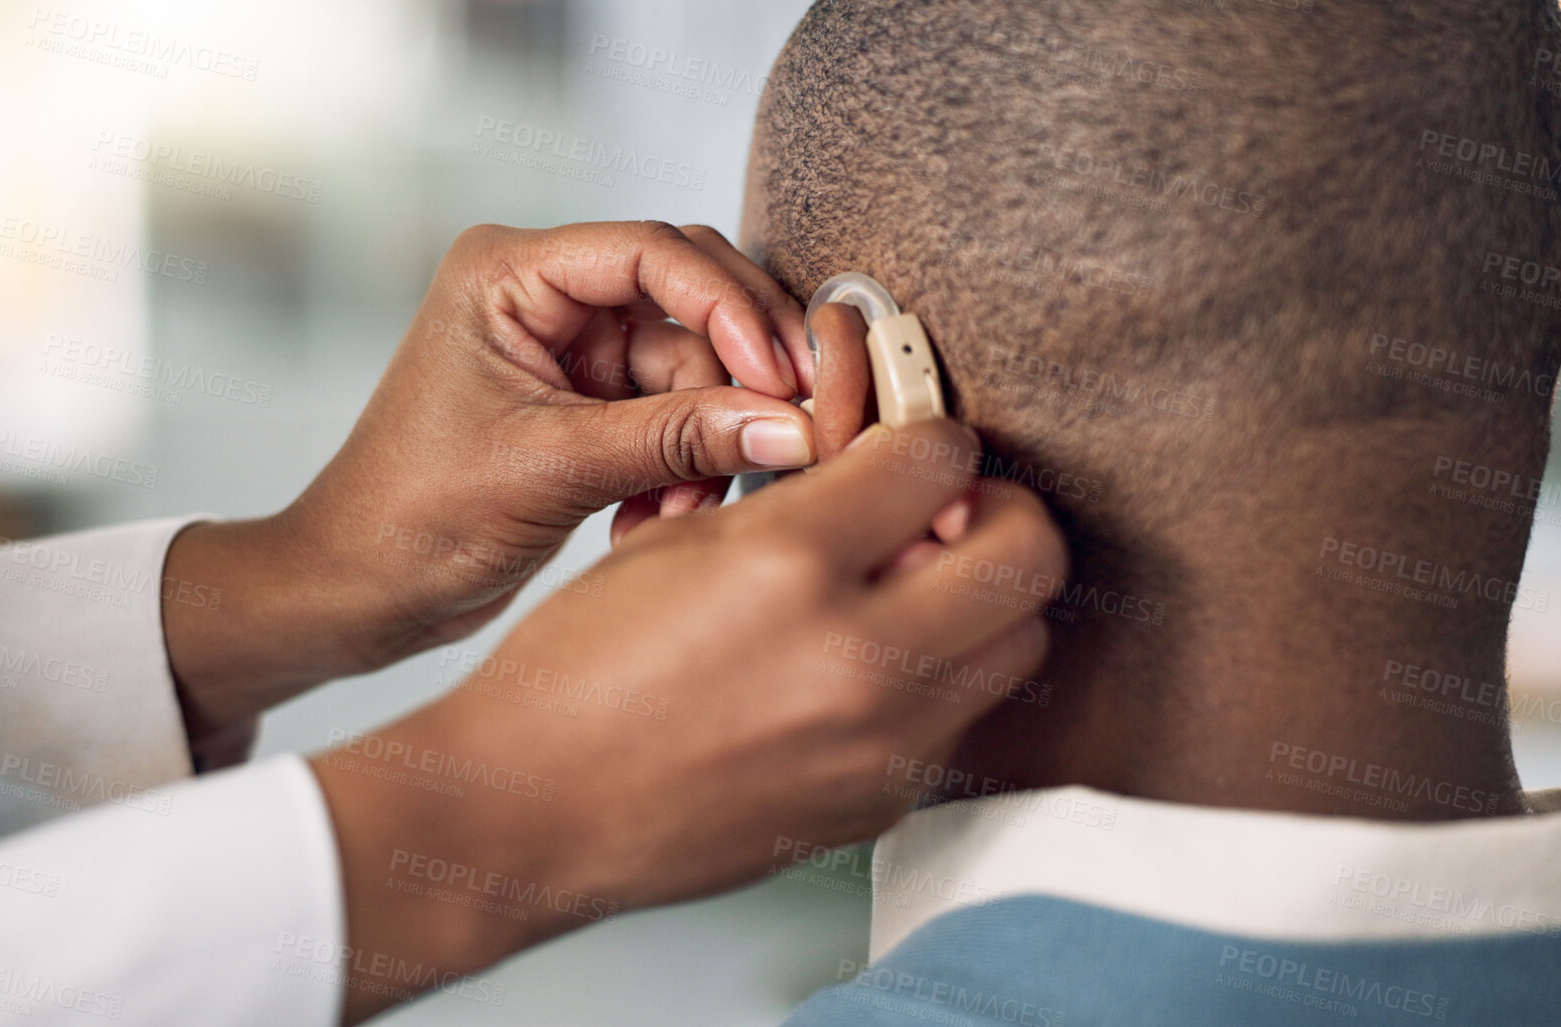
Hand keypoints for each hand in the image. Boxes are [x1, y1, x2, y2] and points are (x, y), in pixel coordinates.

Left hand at [163, 222, 819, 754]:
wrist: (360, 594)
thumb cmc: (412, 517)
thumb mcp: (553, 470)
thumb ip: (676, 441)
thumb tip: (791, 427)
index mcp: (509, 273)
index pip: (653, 252)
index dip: (729, 309)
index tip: (781, 377)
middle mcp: (544, 298)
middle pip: (689, 301)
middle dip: (735, 375)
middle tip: (790, 431)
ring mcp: (568, 354)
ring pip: (691, 370)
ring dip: (704, 442)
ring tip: (682, 511)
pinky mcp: (586, 409)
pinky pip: (673, 418)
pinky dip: (682, 469)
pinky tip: (656, 521)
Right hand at [312, 417, 1066, 1022]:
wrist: (532, 808)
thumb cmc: (576, 671)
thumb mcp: (676, 542)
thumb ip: (796, 503)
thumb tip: (887, 477)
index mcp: (790, 562)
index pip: (944, 456)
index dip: (931, 435)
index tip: (912, 447)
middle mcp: (858, 655)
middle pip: (1028, 552)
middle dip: (997, 512)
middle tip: (945, 511)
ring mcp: (882, 743)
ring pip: (1018, 641)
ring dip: (984, 600)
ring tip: (911, 592)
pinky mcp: (881, 804)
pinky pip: (958, 717)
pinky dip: (934, 679)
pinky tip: (861, 671)